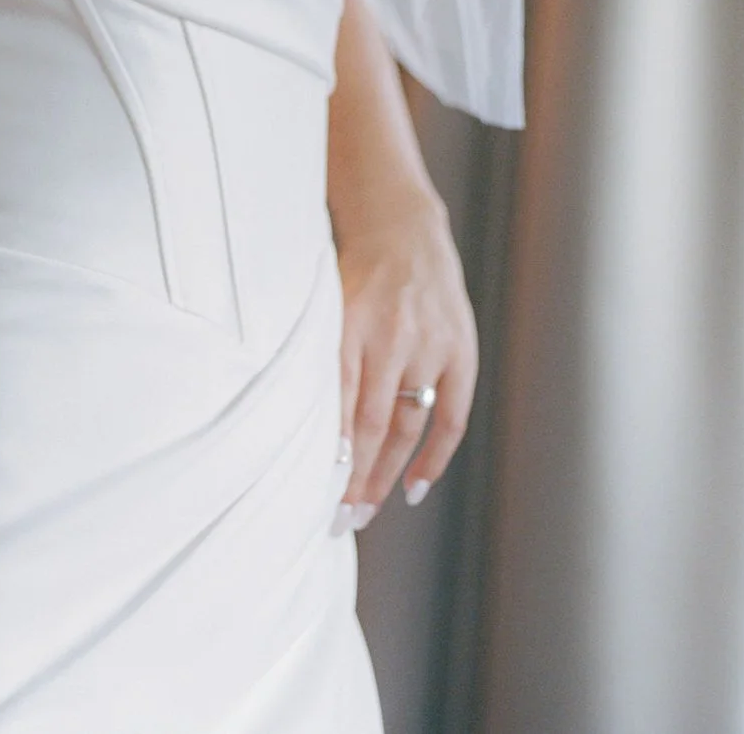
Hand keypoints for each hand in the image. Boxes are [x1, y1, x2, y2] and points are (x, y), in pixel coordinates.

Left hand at [332, 191, 475, 527]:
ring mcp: (429, 344)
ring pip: (408, 424)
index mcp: (348, 322)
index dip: (329, 451)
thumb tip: (283, 415)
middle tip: (337, 519)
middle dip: (354, 475)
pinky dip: (435, 456)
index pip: (337, 400)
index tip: (314, 493)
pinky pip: (451, 415)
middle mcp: (391, 335)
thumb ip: (313, 350)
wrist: (401, 224)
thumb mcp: (321, 298)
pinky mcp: (460, 349)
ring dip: (387, 473)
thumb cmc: (349, 269)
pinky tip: (415, 488)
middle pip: (371, 422)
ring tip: (367, 510)